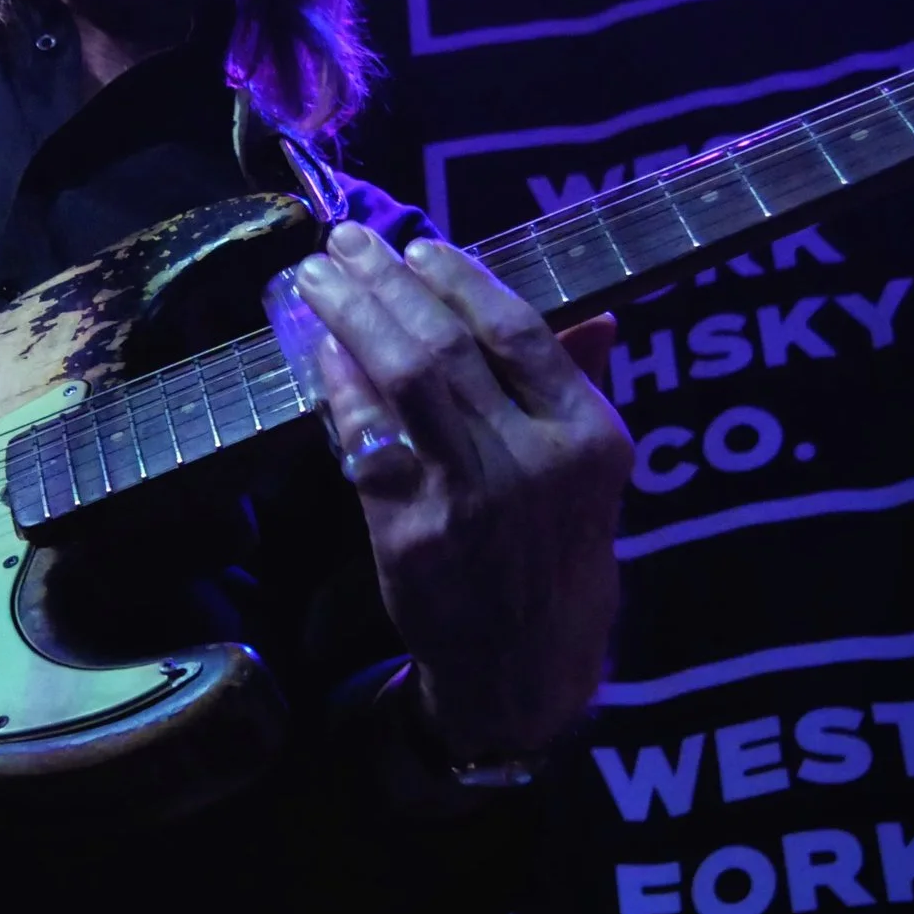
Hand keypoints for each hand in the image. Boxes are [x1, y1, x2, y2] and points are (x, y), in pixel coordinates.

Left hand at [292, 223, 631, 763]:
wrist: (527, 670)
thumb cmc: (560, 561)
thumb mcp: (597, 479)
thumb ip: (582, 390)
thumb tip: (595, 314)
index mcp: (591, 436)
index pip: (521, 330)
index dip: (463, 278)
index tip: (419, 245)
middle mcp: (535, 459)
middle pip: (449, 343)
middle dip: (387, 282)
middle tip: (344, 243)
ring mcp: (470, 495)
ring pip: (403, 378)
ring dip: (352, 316)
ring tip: (316, 276)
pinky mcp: (412, 531)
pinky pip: (366, 438)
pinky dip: (339, 389)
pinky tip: (318, 355)